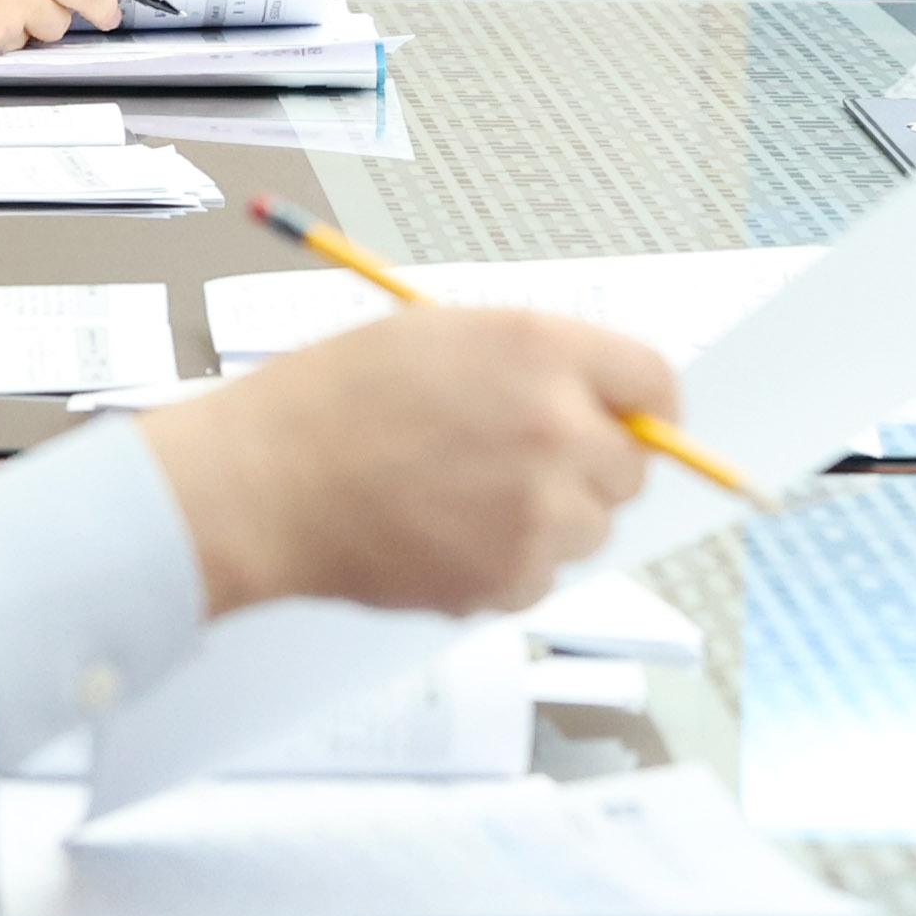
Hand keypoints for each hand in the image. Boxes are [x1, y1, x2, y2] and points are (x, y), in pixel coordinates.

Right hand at [140, 307, 667, 615]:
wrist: (261, 484)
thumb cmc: (329, 403)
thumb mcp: (442, 335)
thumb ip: (533, 363)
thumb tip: (596, 398)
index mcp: (541, 351)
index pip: (654, 381)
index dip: (640, 406)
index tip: (626, 421)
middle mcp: (557, 429)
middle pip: (633, 466)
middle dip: (589, 467)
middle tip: (517, 463)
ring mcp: (538, 511)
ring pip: (589, 530)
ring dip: (546, 522)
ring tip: (461, 498)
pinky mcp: (510, 578)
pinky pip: (541, 579)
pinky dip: (504, 568)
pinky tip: (440, 535)